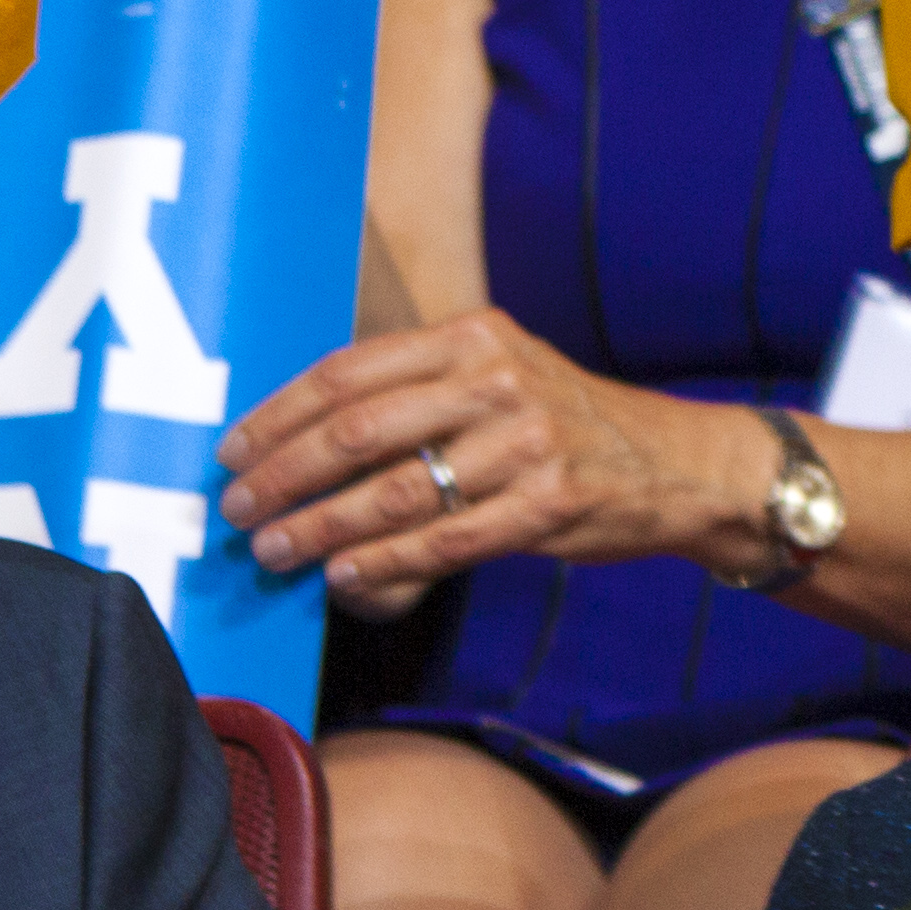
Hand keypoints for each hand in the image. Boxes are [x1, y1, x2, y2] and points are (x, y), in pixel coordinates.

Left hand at [219, 310, 752, 611]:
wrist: (678, 463)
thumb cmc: (567, 422)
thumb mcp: (501, 372)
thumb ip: (419, 388)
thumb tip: (305, 438)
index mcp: (473, 336)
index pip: (348, 372)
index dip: (278, 415)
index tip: (232, 452)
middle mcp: (498, 379)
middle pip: (357, 431)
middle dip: (282, 476)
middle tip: (238, 511)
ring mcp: (526, 444)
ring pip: (393, 493)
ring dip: (319, 528)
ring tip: (275, 551)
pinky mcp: (548, 505)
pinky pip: (444, 541)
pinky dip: (384, 563)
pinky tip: (343, 573)